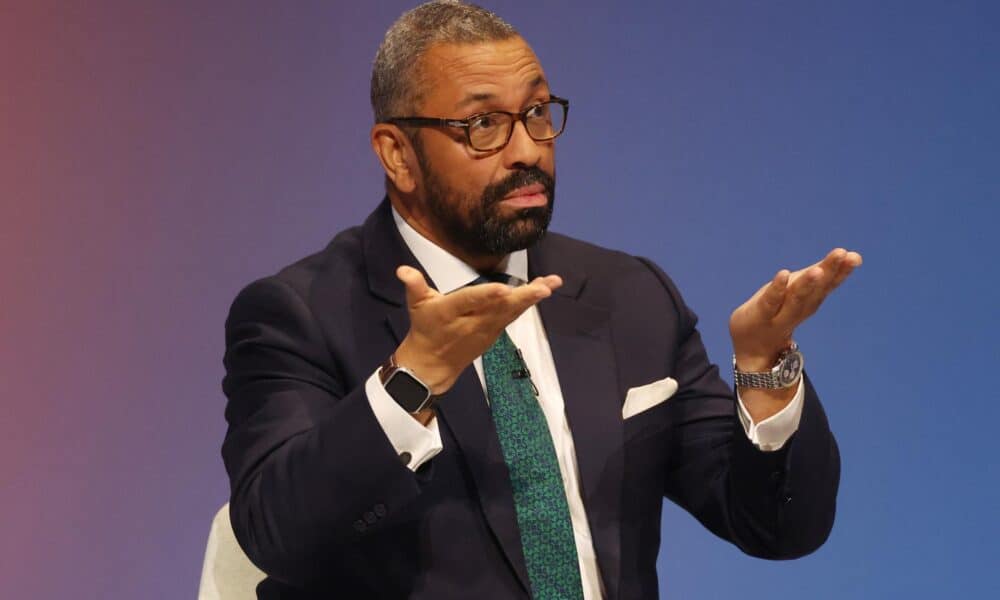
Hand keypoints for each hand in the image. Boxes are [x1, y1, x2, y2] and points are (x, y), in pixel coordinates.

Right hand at [393, 266, 562, 394]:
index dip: (487, 296)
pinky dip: (529, 303)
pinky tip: (543, 290)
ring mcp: (487, 329)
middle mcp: (472, 322)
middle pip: (500, 308)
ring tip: (552, 283)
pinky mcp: (495, 331)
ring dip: (533, 297)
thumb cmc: (425, 328)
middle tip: (544, 288)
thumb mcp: (416, 306)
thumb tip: (403, 269)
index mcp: (451, 312)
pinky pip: (514, 315)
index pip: (470, 302)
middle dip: (524, 298)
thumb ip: (414, 286)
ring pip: (512, 311)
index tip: (504, 289)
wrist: (432, 364)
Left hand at [729, 248, 862, 370]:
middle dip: (830, 272)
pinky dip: (778, 288)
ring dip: (808, 284)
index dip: (842, 271)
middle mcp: (800, 308)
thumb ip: (821, 276)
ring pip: (797, 297)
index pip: (828, 284)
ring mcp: (780, 313)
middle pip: (817, 289)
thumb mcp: (802, 293)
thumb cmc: (779, 314)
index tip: (855, 257)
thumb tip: (854, 255)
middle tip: (843, 255)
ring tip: (818, 270)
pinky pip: (770, 301)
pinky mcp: (760, 314)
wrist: (752, 349)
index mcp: (811, 301)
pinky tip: (783, 274)